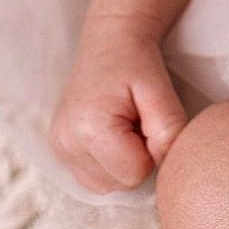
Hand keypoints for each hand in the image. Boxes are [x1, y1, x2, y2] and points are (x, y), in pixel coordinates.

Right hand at [49, 17, 187, 192]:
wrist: (110, 42)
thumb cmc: (138, 63)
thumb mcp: (160, 90)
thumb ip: (169, 129)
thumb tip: (167, 163)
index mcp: (88, 129)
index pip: (135, 174)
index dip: (153, 151)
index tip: (150, 120)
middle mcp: (65, 144)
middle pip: (120, 184)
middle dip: (139, 158)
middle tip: (139, 121)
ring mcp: (58, 150)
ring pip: (107, 186)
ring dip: (125, 162)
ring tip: (127, 126)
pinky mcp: (59, 151)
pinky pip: (94, 178)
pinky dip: (111, 163)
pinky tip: (114, 134)